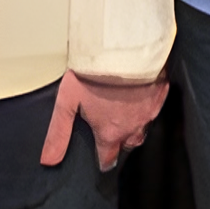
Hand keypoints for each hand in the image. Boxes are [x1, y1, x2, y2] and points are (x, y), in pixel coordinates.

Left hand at [40, 68, 169, 171]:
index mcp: (110, 132)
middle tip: (112, 134)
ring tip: (123, 115)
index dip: (103, 161)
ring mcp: (149, 111)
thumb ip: (59, 133)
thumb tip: (49, 160)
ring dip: (134, 125)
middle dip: (120, 143)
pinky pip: (155, 107)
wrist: (123, 47)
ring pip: (143, 127)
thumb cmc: (94, 73)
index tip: (101, 161)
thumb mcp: (67, 102)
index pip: (108, 158)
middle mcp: (133, 127)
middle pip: (128, 145)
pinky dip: (146, 105)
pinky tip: (139, 96)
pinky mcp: (160, 94)